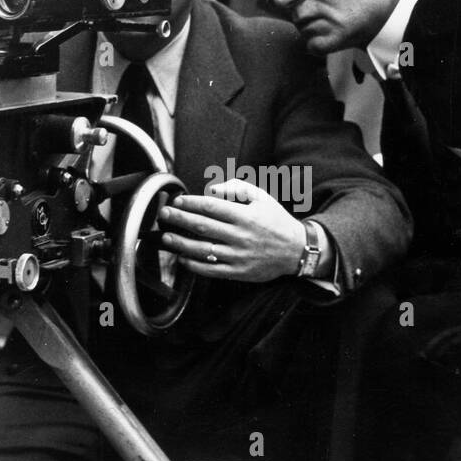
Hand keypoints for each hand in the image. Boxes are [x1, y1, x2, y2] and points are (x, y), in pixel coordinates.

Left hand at [158, 180, 306, 280]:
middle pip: (202, 226)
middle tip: (164, 214)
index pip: (211, 207)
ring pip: (203, 250)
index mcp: (245, 215)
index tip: (178, 201)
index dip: (191, 203)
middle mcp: (240, 236)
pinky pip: (211, 270)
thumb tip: (213, 189)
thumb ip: (238, 188)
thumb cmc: (276, 221)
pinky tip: (182, 258)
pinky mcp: (238, 272)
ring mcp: (238, 256)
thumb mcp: (262, 197)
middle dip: (179, 219)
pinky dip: (194, 265)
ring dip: (181, 243)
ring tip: (166, 237)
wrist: (297, 250)